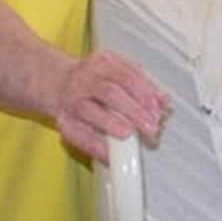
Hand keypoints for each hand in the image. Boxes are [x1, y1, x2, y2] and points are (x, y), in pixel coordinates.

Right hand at [43, 51, 167, 161]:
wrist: (57, 83)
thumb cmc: (96, 79)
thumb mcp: (119, 71)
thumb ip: (143, 84)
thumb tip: (165, 102)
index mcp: (103, 65)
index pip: (127, 77)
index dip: (145, 93)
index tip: (160, 109)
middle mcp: (85, 81)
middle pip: (110, 94)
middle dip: (133, 111)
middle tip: (152, 126)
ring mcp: (71, 100)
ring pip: (90, 111)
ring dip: (112, 124)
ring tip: (129, 134)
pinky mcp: (63, 121)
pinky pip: (78, 135)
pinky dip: (95, 147)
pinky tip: (111, 156)